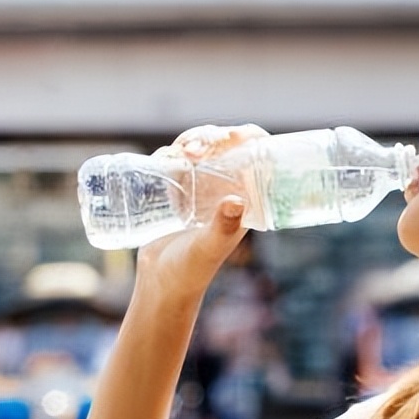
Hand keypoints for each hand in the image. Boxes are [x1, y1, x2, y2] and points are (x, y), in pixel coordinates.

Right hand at [137, 123, 268, 303]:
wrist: (162, 283)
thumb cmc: (191, 270)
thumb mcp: (209, 247)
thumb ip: (222, 228)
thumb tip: (236, 201)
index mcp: (245, 198)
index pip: (256, 156)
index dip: (249, 137)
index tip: (234, 135)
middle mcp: (225, 188)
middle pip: (226, 145)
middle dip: (211, 136)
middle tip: (193, 150)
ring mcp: (200, 186)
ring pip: (200, 146)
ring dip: (191, 140)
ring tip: (179, 155)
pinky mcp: (176, 188)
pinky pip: (176, 157)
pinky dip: (170, 151)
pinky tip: (164, 159)